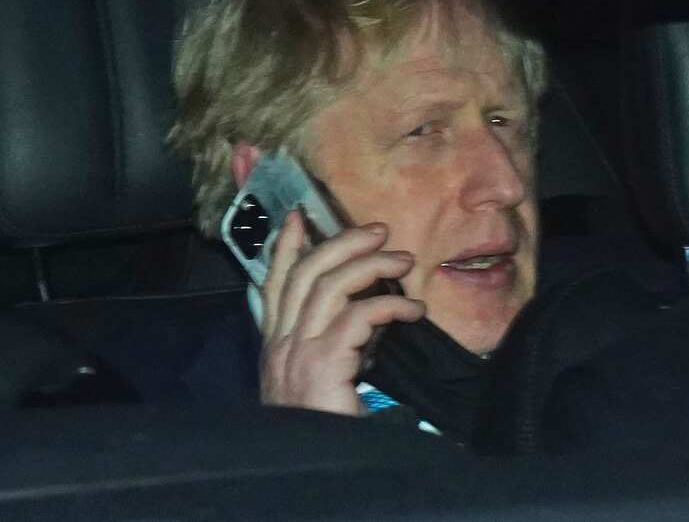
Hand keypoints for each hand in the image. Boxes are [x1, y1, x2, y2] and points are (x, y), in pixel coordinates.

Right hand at [258, 212, 425, 414]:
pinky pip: (359, 316)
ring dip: (371, 265)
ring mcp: (297, 353)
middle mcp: (280, 345)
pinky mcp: (322, 365)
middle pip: (306, 274)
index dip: (285, 247)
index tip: (299, 215)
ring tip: (403, 261)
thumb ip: (330, 349)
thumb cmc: (325, 432)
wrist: (320, 472)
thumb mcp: (319, 384)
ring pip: (330, 285)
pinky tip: (413, 310)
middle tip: (378, 230)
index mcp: (276, 348)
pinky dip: (390, 305)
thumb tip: (362, 314)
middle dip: (342, 242)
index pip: (275, 284)